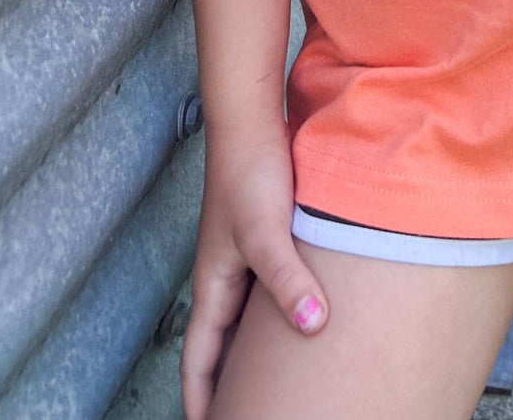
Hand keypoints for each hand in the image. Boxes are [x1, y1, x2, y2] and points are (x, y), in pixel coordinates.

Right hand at [181, 126, 329, 419]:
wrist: (252, 121)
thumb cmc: (249, 173)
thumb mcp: (267, 232)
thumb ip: (288, 279)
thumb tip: (314, 325)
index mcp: (213, 286)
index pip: (198, 359)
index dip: (201, 399)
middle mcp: (224, 278)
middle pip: (219, 347)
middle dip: (225, 384)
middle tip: (245, 411)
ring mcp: (243, 258)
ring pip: (244, 320)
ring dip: (250, 351)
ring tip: (271, 380)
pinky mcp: (264, 238)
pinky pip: (266, 291)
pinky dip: (277, 313)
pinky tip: (302, 315)